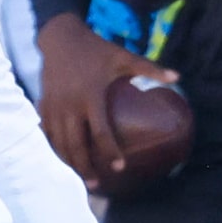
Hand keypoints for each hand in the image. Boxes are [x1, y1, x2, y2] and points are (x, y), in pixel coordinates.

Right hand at [37, 11, 179, 186]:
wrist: (60, 37)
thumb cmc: (96, 49)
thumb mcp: (123, 57)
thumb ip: (150, 69)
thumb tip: (179, 77)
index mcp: (91, 95)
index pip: (101, 130)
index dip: (110, 150)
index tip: (120, 166)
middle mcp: (70, 104)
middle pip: (75, 144)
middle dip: (85, 167)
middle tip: (96, 185)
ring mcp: (53, 106)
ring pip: (58, 142)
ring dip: (68, 162)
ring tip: (81, 178)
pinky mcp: (43, 105)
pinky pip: (46, 133)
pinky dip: (53, 148)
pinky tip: (63, 161)